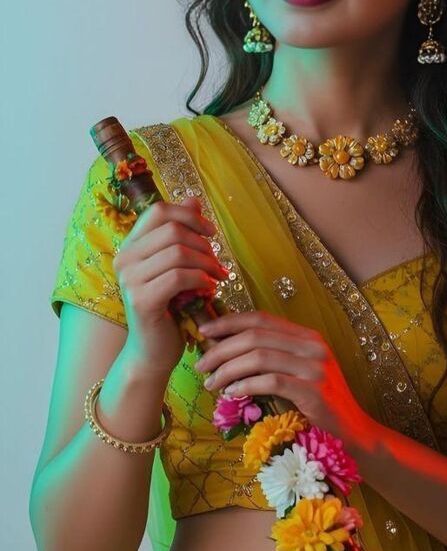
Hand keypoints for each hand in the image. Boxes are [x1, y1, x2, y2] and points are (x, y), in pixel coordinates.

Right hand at [113, 196, 227, 376]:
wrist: (153, 352)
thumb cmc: (169, 307)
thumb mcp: (176, 265)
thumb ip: (181, 233)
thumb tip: (193, 198)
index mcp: (131, 245)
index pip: (158, 211)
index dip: (189, 215)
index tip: (210, 232)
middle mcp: (124, 258)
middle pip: (173, 229)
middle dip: (204, 244)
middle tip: (217, 262)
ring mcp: (129, 280)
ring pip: (178, 252)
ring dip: (207, 263)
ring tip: (217, 276)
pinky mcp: (141, 300)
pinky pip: (179, 276)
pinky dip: (201, 279)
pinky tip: (209, 289)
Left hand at [194, 310, 370, 442]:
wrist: (355, 436)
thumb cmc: (320, 407)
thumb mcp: (298, 374)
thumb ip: (272, 359)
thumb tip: (226, 351)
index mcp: (307, 337)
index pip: (261, 318)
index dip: (229, 321)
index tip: (204, 330)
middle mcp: (312, 346)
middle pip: (256, 335)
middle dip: (221, 348)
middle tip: (201, 365)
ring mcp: (315, 368)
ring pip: (259, 356)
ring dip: (228, 369)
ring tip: (211, 383)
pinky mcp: (313, 392)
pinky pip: (271, 381)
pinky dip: (245, 385)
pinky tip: (231, 393)